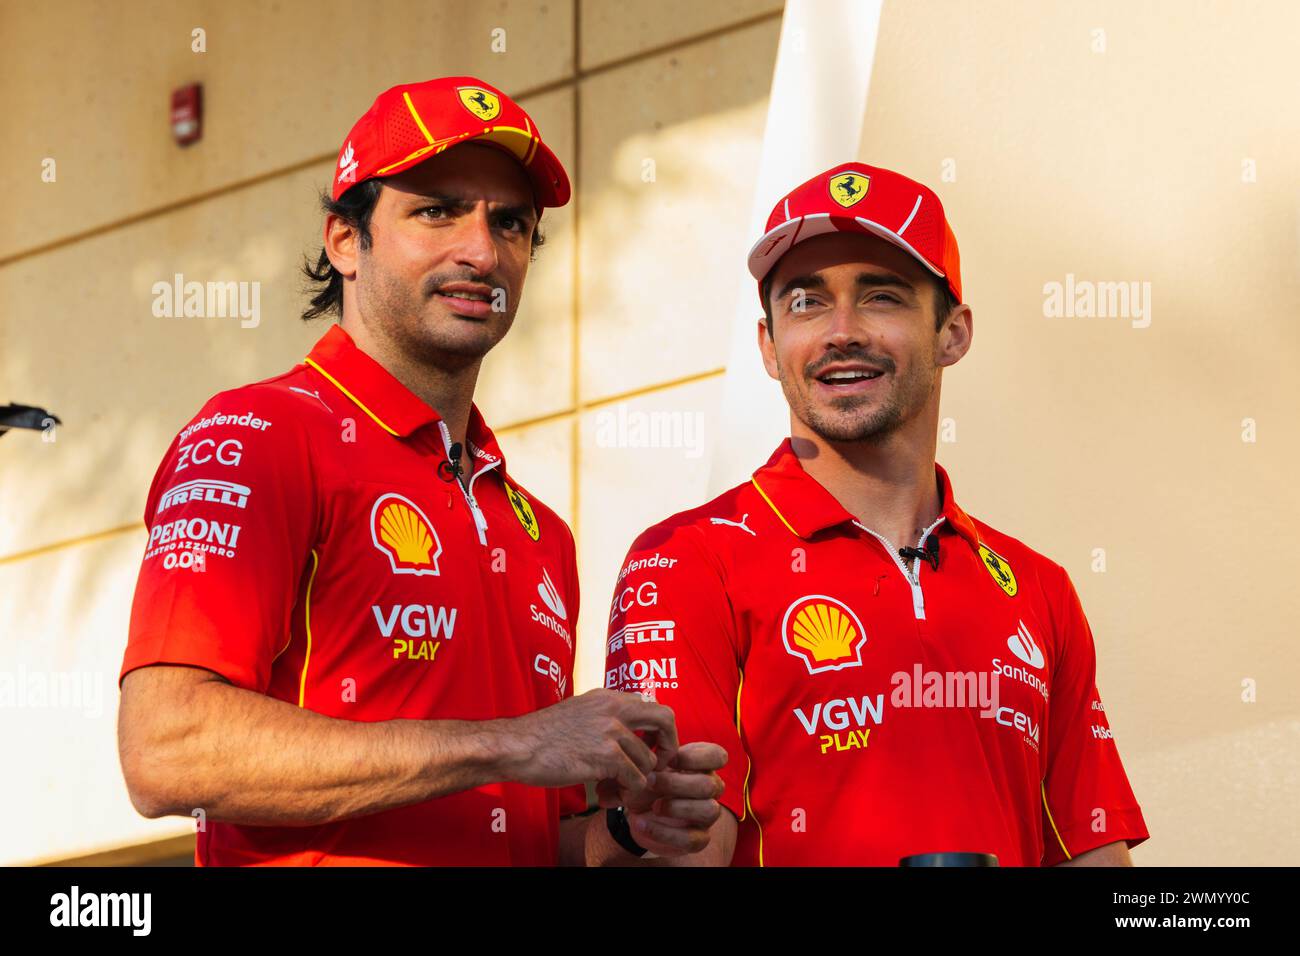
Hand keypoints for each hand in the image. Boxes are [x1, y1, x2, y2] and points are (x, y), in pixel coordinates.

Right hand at [503, 689, 678, 790]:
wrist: (516, 746)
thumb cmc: (542, 736)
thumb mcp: (579, 712)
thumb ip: (605, 717)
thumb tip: (630, 738)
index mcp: (608, 697)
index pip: (652, 707)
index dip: (657, 733)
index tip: (649, 750)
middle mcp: (614, 707)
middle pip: (665, 720)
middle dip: (667, 747)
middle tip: (654, 766)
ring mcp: (612, 730)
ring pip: (649, 761)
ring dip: (636, 779)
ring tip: (615, 786)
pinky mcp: (606, 754)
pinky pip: (636, 779)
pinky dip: (626, 791)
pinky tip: (608, 792)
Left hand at [598, 742, 727, 856]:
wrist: (643, 812)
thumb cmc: (647, 783)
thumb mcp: (638, 770)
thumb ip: (627, 766)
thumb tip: (610, 779)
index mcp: (701, 766)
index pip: (718, 757)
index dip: (697, 757)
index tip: (671, 759)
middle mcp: (709, 789)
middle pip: (711, 784)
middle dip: (678, 783)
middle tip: (651, 781)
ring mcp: (705, 814)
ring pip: (709, 810)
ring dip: (678, 807)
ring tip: (652, 806)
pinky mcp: (698, 838)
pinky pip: (693, 839)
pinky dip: (665, 833)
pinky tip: (642, 823)